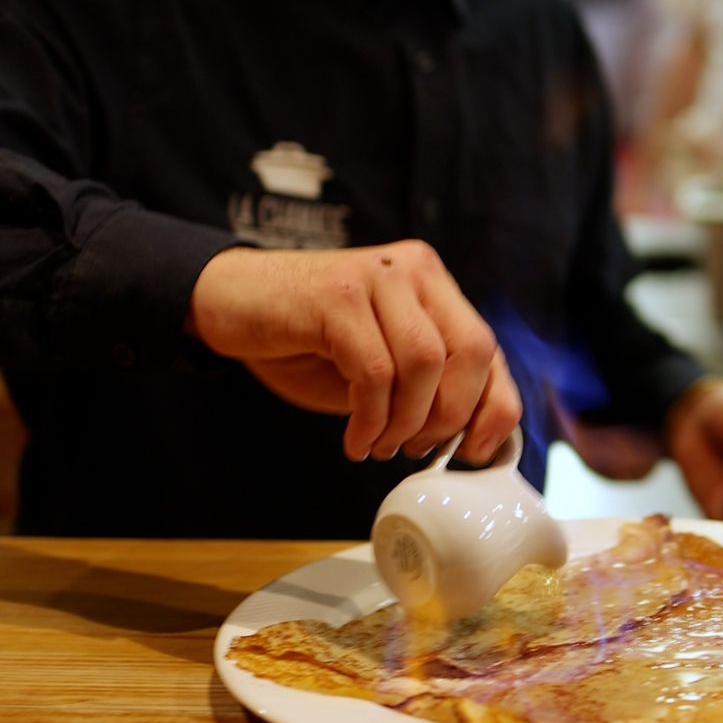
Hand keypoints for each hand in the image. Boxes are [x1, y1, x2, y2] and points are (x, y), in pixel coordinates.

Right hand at [188, 241, 521, 464]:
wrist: (228, 302)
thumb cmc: (305, 340)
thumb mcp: (379, 364)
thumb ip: (425, 385)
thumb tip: (474, 438)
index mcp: (432, 284)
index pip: (488, 348)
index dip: (494, 407)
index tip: (476, 452)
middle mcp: (414, 270)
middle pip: (471, 351)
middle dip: (448, 417)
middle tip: (415, 449)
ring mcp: (377, 276)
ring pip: (424, 363)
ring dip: (404, 422)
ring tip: (378, 444)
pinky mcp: (338, 294)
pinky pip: (374, 371)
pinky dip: (369, 419)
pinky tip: (354, 438)